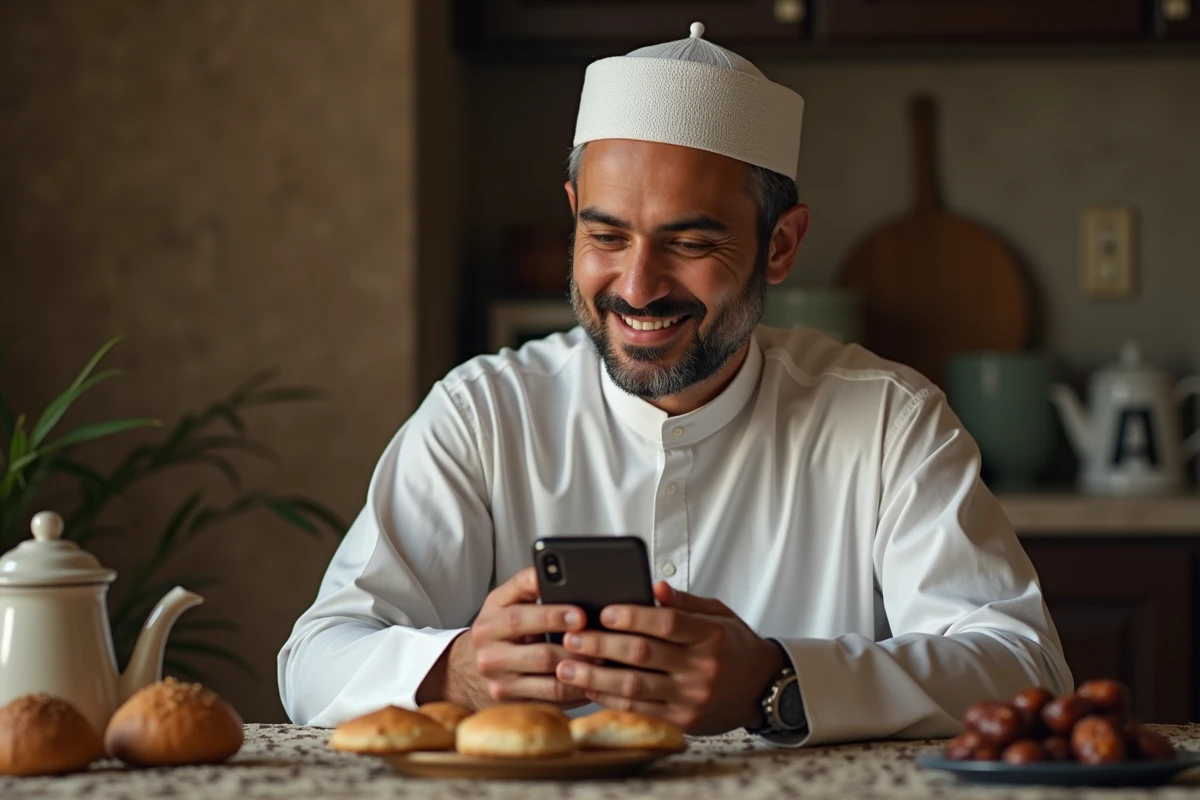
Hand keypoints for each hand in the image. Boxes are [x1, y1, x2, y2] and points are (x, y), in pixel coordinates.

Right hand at [416, 567, 590, 709]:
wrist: (464, 671)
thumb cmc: (499, 630)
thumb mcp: (505, 603)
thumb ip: (528, 586)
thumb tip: (567, 573)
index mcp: (492, 615)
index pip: (520, 610)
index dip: (551, 612)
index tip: (580, 613)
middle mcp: (489, 645)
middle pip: (537, 647)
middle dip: (571, 641)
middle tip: (599, 637)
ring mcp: (498, 676)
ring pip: (547, 673)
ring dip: (579, 666)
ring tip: (604, 658)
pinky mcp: (509, 699)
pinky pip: (550, 697)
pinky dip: (575, 688)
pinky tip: (592, 680)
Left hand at [555, 582, 784, 734]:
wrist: (763, 688)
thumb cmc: (734, 646)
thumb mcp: (718, 614)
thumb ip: (684, 602)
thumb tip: (654, 586)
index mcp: (711, 636)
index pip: (667, 624)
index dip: (633, 617)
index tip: (604, 611)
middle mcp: (702, 668)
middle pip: (644, 655)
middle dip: (602, 645)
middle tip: (572, 637)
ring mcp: (691, 698)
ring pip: (635, 687)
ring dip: (596, 677)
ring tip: (567, 666)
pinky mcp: (683, 721)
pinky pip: (639, 710)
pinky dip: (610, 699)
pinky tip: (589, 688)